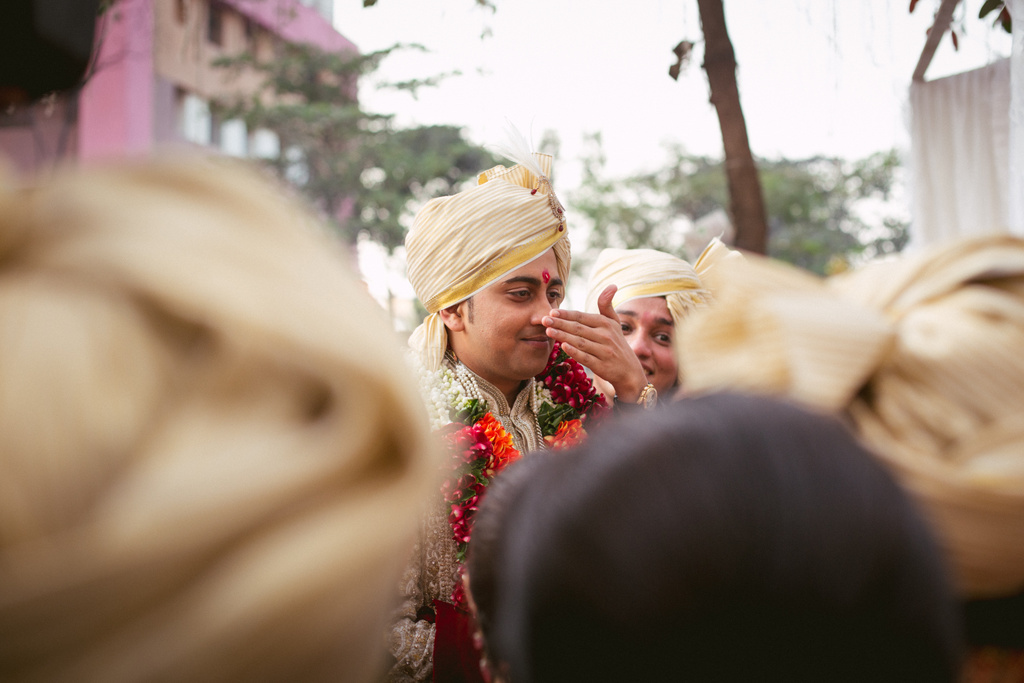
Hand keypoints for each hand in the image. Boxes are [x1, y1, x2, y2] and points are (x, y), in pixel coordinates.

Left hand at [543, 284, 647, 402]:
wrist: (629, 371)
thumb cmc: (617, 344)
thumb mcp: (614, 323)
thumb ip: (607, 305)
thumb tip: (612, 285)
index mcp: (606, 323)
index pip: (582, 317)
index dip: (567, 314)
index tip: (552, 311)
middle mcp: (606, 336)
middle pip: (579, 328)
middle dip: (560, 323)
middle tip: (544, 320)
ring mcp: (604, 351)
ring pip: (580, 342)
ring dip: (563, 335)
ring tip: (548, 331)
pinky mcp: (602, 365)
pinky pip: (586, 357)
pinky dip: (575, 352)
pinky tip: (564, 347)